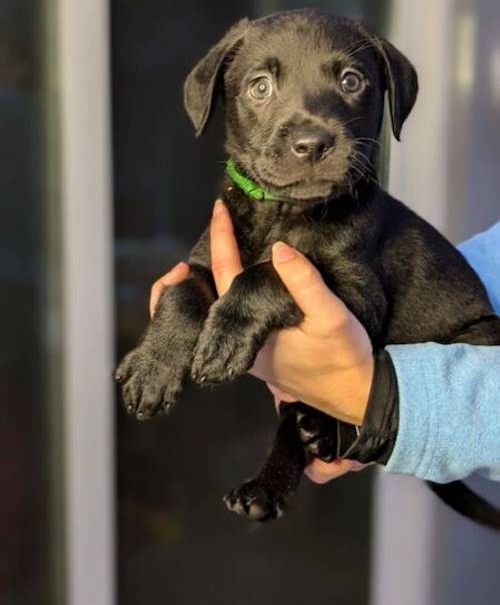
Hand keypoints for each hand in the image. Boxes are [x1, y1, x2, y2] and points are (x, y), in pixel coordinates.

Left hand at [149, 200, 372, 482]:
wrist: (356, 396)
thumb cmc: (344, 357)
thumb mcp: (331, 316)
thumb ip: (304, 282)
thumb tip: (279, 248)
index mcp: (250, 329)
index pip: (226, 273)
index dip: (223, 238)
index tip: (219, 208)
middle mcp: (238, 342)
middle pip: (205, 296)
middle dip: (198, 263)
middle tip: (208, 226)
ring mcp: (245, 350)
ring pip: (213, 309)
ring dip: (209, 278)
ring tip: (218, 244)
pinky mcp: (257, 354)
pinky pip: (228, 319)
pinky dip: (224, 294)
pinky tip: (238, 275)